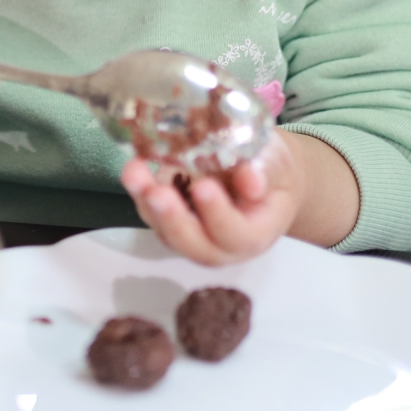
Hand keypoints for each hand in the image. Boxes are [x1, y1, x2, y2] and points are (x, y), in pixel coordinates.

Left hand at [120, 131, 359, 264]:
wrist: (256, 174)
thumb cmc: (270, 171)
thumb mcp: (276, 164)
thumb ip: (265, 171)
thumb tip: (250, 180)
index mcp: (256, 234)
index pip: (236, 235)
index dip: (218, 215)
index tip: (203, 186)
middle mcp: (222, 245)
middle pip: (195, 245)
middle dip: (173, 220)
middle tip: (157, 192)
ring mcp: (193, 236)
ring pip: (167, 232)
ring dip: (147, 205)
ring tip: (135, 173)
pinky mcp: (171, 221)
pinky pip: (153, 214)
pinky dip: (140, 193)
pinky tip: (135, 167)